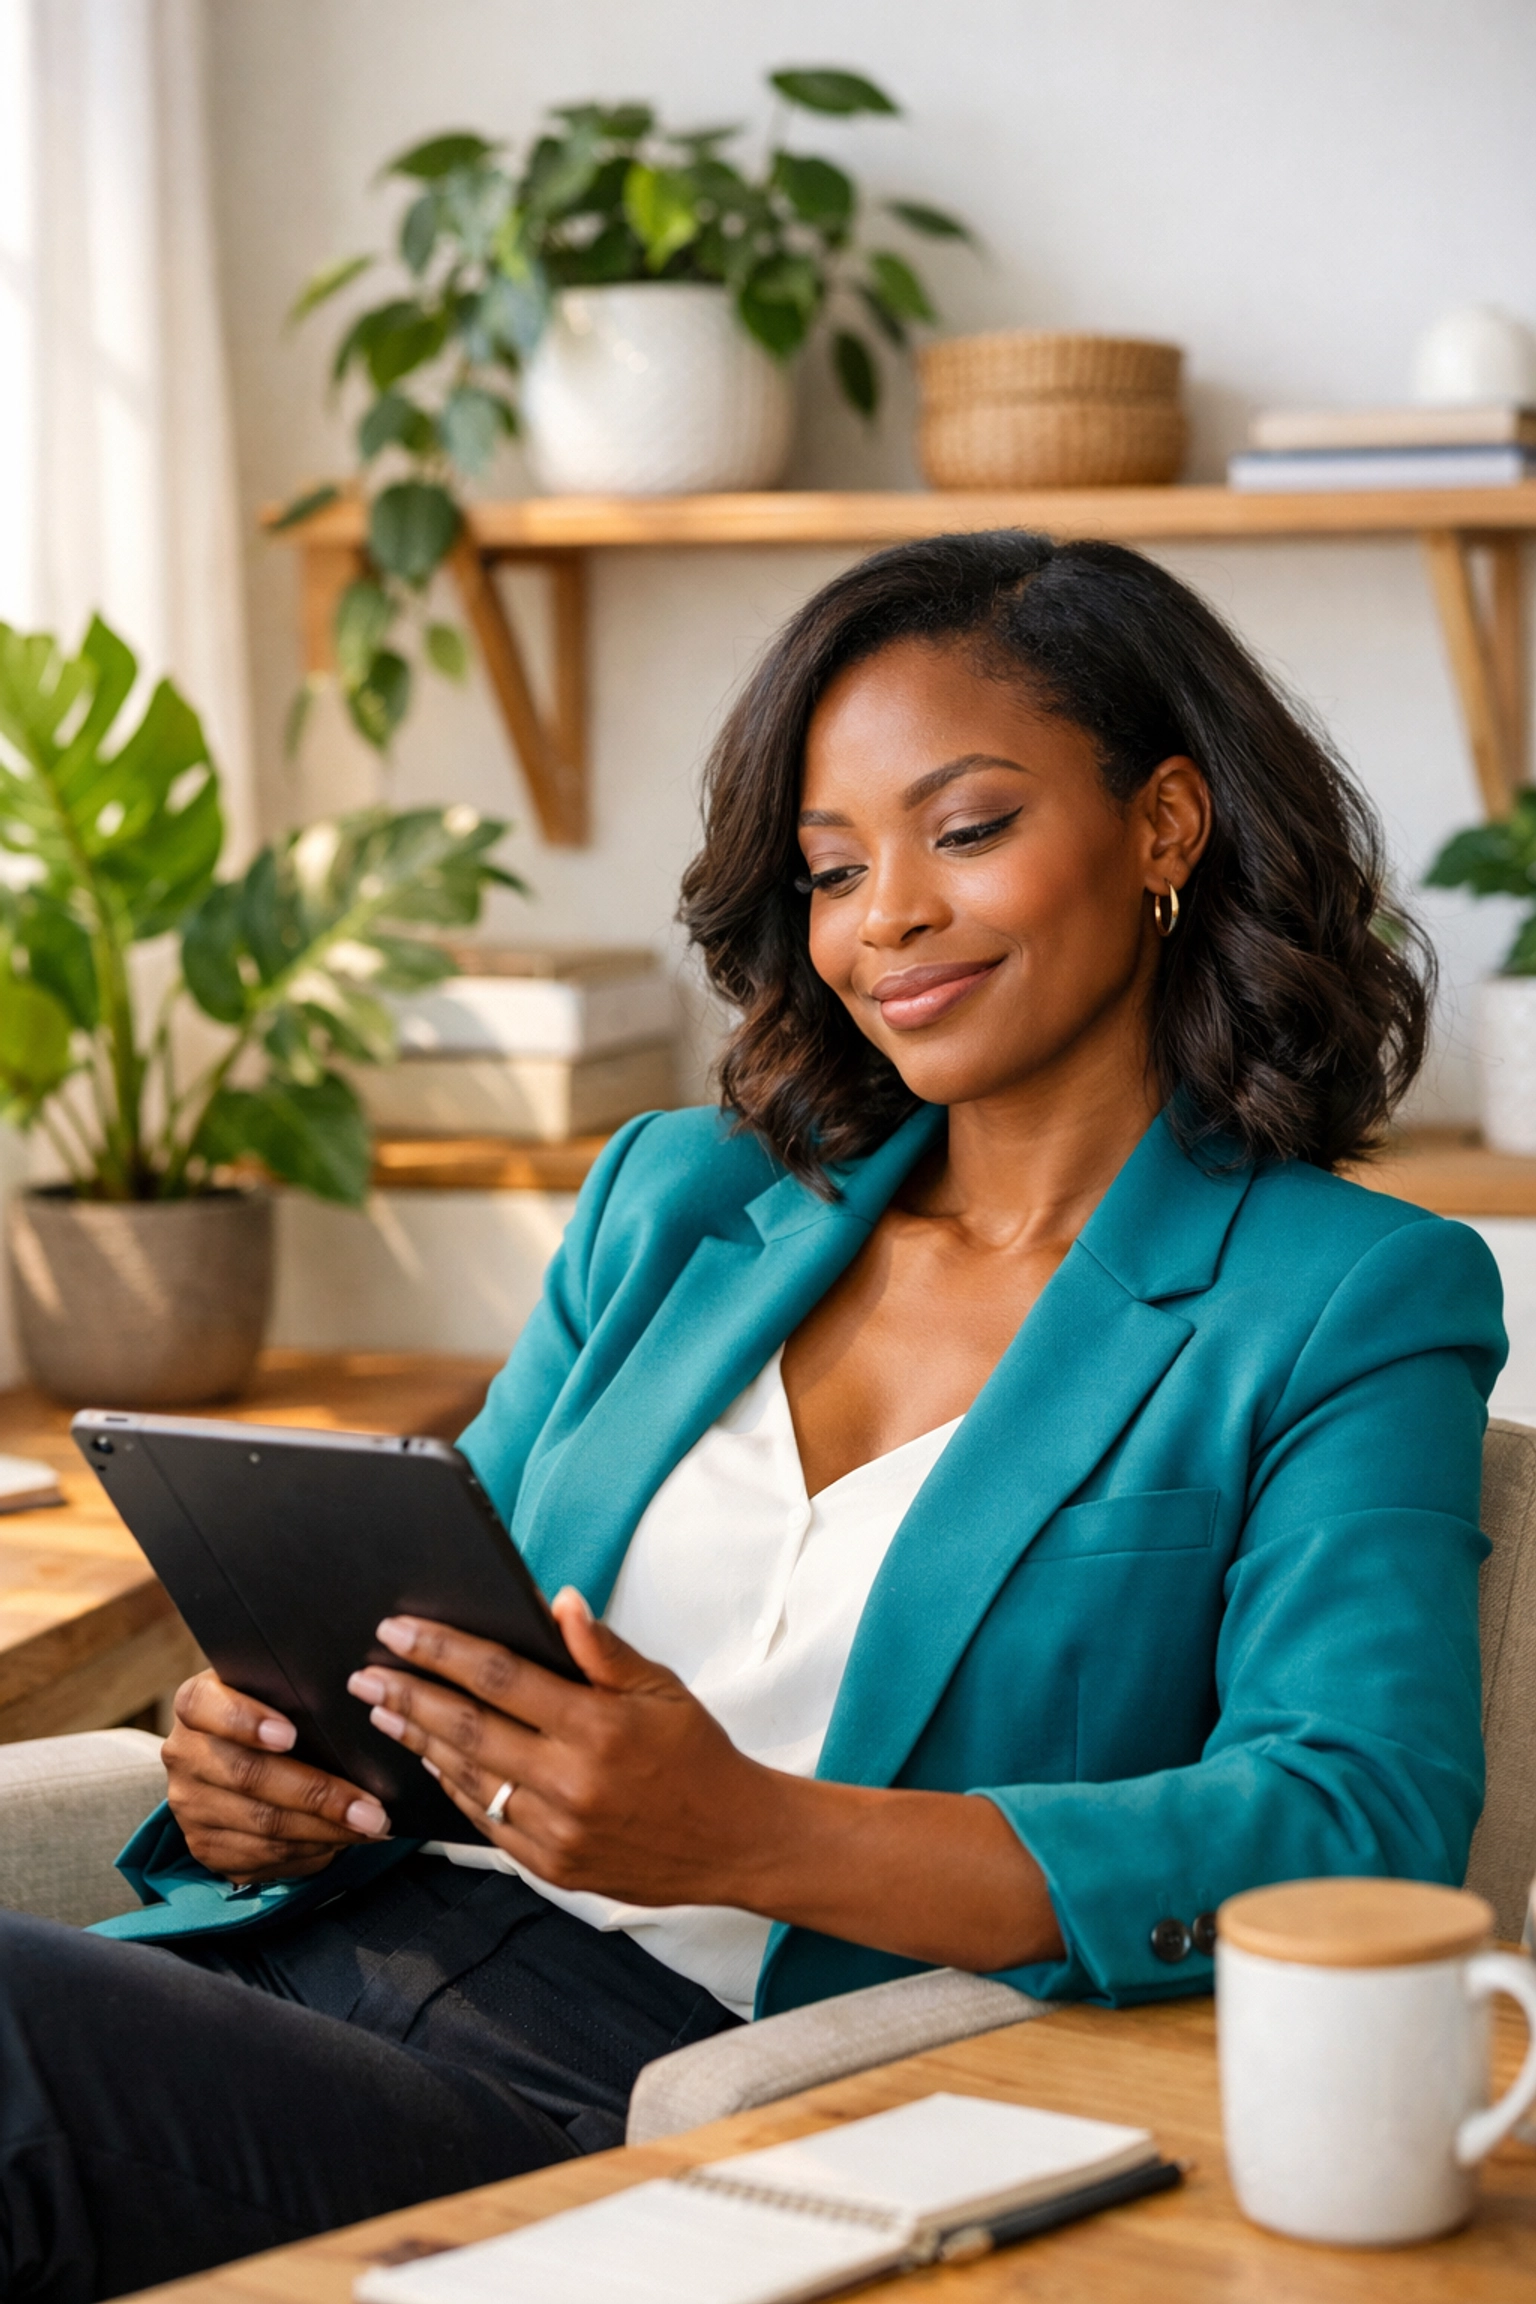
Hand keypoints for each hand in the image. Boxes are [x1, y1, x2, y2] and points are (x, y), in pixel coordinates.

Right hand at [163, 1668, 392, 1884]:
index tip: (289, 1735)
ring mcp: (190, 1805)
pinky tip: (344, 1841)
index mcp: (196, 1703)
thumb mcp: (273, 1690)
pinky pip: (263, 1857)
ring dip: (325, 1831)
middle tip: (371, 1807)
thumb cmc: (270, 1711)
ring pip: (263, 1825)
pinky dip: (311, 1852)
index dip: (245, 1721)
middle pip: (249, 1777)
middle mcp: (185, 1755)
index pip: (205, 1707)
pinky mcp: (205, 1846)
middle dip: (318, 1795)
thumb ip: (298, 1691)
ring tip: (372, 1826)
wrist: (230, 1754)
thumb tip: (364, 1707)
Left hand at [347, 1597, 1064, 1971]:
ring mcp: (557, 1832)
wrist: (735, 1841)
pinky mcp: (552, 1868)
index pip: (500, 1678)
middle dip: (408, 1697)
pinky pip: (486, 1823)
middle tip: (365, 1676)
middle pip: (467, 1730)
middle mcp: (571, 1782)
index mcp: (598, 1727)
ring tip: (385, 1713)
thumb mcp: (661, 1688)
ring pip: (468, 1780)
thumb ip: (602, 1649)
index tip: (398, 1631)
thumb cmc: (696, 1753)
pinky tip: (431, 1761)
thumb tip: (558, 1601)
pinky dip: (453, 1789)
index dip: (442, 1651)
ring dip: (420, 1743)